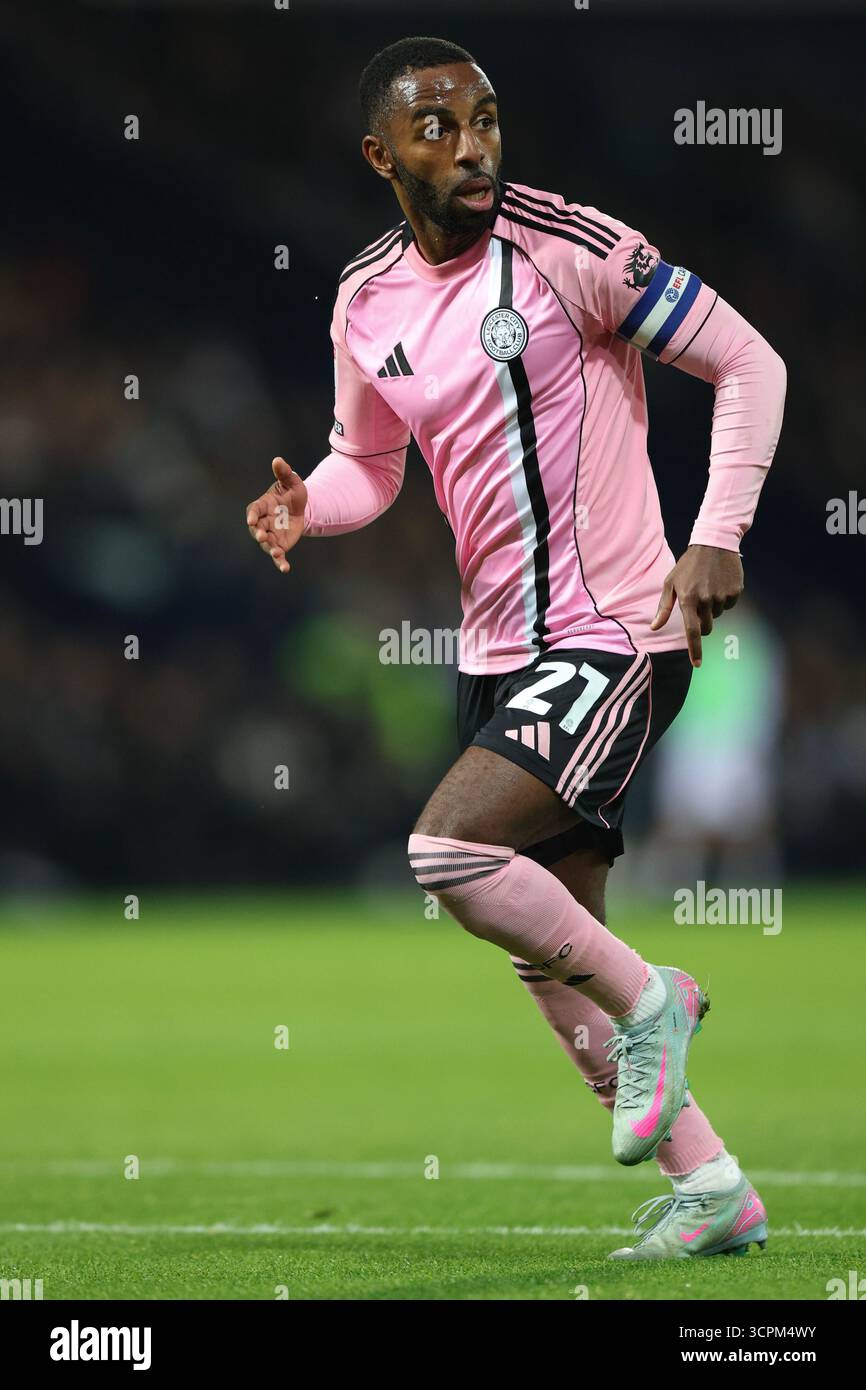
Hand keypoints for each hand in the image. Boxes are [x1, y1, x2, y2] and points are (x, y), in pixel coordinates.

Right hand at [245, 457, 307, 574]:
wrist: (301, 509)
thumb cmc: (292, 493)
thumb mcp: (292, 482)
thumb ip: (284, 473)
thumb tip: (278, 460)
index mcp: (263, 506)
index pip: (254, 510)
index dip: (252, 515)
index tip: (251, 519)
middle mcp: (263, 522)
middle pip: (256, 529)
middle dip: (258, 533)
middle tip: (261, 536)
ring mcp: (270, 535)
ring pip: (266, 544)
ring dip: (270, 549)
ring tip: (277, 552)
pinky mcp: (280, 546)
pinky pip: (278, 556)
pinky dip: (280, 562)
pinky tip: (285, 569)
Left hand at [650, 544, 742, 666]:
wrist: (714, 544)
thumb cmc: (687, 566)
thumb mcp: (670, 583)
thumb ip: (663, 608)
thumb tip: (654, 627)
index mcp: (688, 599)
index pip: (692, 631)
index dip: (694, 649)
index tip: (697, 664)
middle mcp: (706, 600)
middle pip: (706, 627)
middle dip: (702, 622)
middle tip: (698, 603)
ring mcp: (723, 596)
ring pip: (718, 616)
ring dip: (712, 608)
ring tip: (708, 587)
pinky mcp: (736, 591)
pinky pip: (730, 605)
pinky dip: (725, 599)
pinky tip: (719, 583)